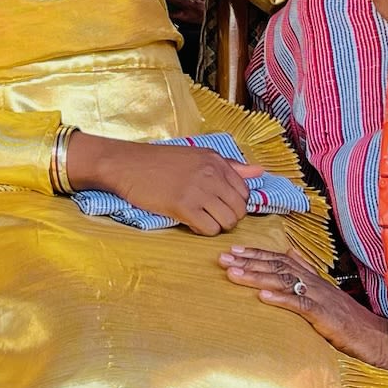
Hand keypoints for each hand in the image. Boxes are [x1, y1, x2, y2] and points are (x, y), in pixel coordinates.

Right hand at [67, 135, 262, 234]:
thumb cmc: (160, 161)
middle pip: (239, 210)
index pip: (245, 192)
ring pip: (227, 222)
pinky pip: (209, 229)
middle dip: (229, 218)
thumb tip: (259, 171)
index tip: (219, 205)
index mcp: (216, 160)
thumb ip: (230, 166)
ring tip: (200, 219)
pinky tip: (191, 222)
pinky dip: (203, 231)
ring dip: (217, 226)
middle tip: (210, 215)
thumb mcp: (197, 156)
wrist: (128, 165)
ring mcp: (198, 190)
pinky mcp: (183, 206)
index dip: (234, 204)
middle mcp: (211, 173)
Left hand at [219, 245, 387, 369]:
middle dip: (248, 261)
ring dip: (256, 276)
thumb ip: (309, 279)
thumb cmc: (351, 321)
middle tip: (223, 257)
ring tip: (233, 273)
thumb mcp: (327, 298)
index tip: (235, 249)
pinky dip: (280, 299)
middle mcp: (315, 283)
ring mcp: (320, 298)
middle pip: (277, 266)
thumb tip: (292, 258)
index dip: (258, 253)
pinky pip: (300, 304)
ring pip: (284, 280)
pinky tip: (262, 297)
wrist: (378, 338)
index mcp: (314, 278)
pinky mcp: (325, 316)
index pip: (282, 259)